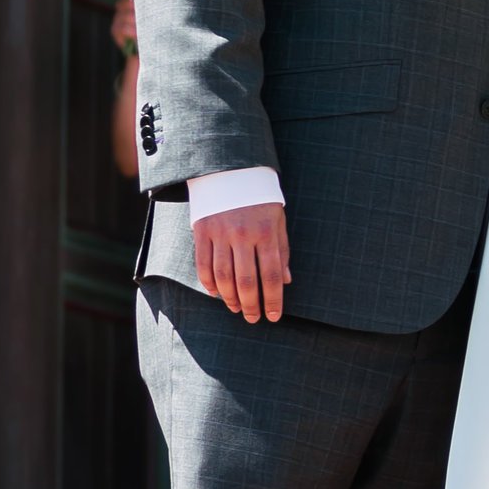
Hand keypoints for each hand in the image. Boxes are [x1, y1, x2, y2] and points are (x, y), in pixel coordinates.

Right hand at [195, 200, 289, 322]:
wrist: (231, 170)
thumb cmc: (260, 199)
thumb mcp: (278, 220)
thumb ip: (282, 251)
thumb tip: (286, 281)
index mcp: (266, 232)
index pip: (271, 275)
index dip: (273, 300)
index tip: (274, 316)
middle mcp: (242, 234)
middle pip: (246, 281)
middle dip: (251, 305)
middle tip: (254, 319)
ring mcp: (220, 234)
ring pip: (223, 277)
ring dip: (230, 299)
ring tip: (237, 308)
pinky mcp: (202, 232)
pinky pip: (203, 266)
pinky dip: (209, 284)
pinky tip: (217, 293)